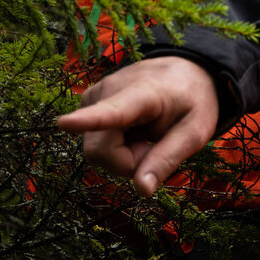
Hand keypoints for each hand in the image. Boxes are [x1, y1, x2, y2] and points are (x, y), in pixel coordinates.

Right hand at [56, 55, 220, 196]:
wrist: (182, 70)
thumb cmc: (192, 100)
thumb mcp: (195, 132)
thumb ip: (168, 159)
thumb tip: (141, 189)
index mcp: (142, 93)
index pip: (112, 111)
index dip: (87, 121)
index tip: (64, 123)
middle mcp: (108, 91)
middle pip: (100, 151)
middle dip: (128, 163)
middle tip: (153, 146)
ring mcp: (93, 96)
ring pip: (96, 151)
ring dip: (123, 156)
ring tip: (146, 135)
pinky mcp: (87, 104)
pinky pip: (95, 144)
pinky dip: (116, 147)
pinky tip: (134, 131)